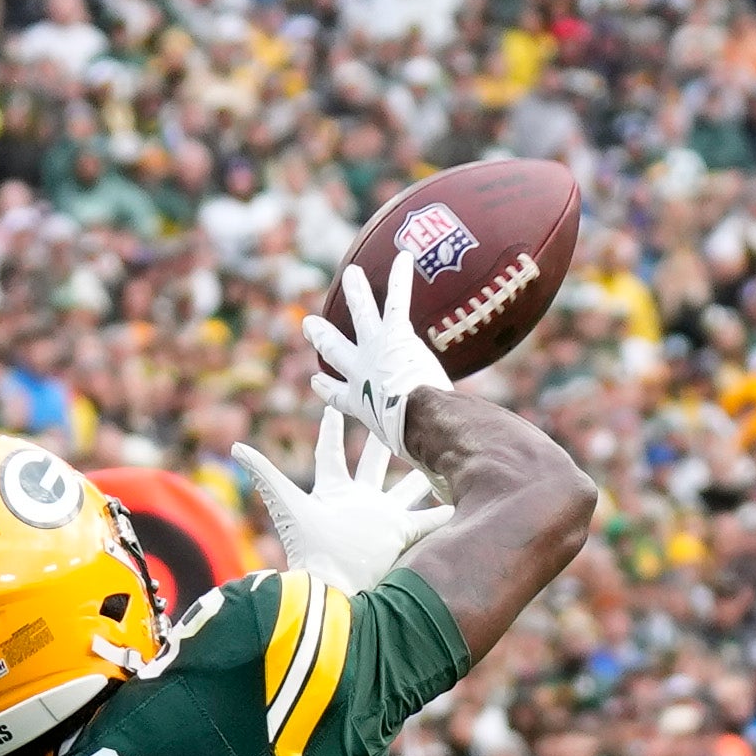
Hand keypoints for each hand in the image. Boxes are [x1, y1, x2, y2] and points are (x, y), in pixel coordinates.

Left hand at [229, 409, 449, 591]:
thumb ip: (265, 475)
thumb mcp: (287, 504)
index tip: (334, 405)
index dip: (332, 428)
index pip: (331, 453)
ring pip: (406, 489)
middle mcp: (358, 502)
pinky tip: (466, 499)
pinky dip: (447, 513)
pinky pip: (429, 521)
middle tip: (397, 415)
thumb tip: (235, 447)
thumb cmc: (309, 551)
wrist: (334, 593)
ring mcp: (382, 519)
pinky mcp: (402, 536)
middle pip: (374, 464)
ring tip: (439, 454)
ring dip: (422, 474)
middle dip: (384, 440)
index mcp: (332, 491)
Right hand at [304, 246, 454, 461]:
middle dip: (324, 338)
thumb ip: (424, 480)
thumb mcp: (410, 466)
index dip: (327, 390)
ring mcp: (374, 352)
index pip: (337, 397)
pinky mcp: (393, 337)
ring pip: (361, 317)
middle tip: (311, 324)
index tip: (318, 383)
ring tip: (352, 273)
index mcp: (357, 405)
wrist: (414, 426)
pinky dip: (400, 278)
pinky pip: (396, 302)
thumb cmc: (410, 451)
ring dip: (356, 294)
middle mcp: (359, 375)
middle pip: (336, 352)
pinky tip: (406, 256)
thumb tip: (444, 499)